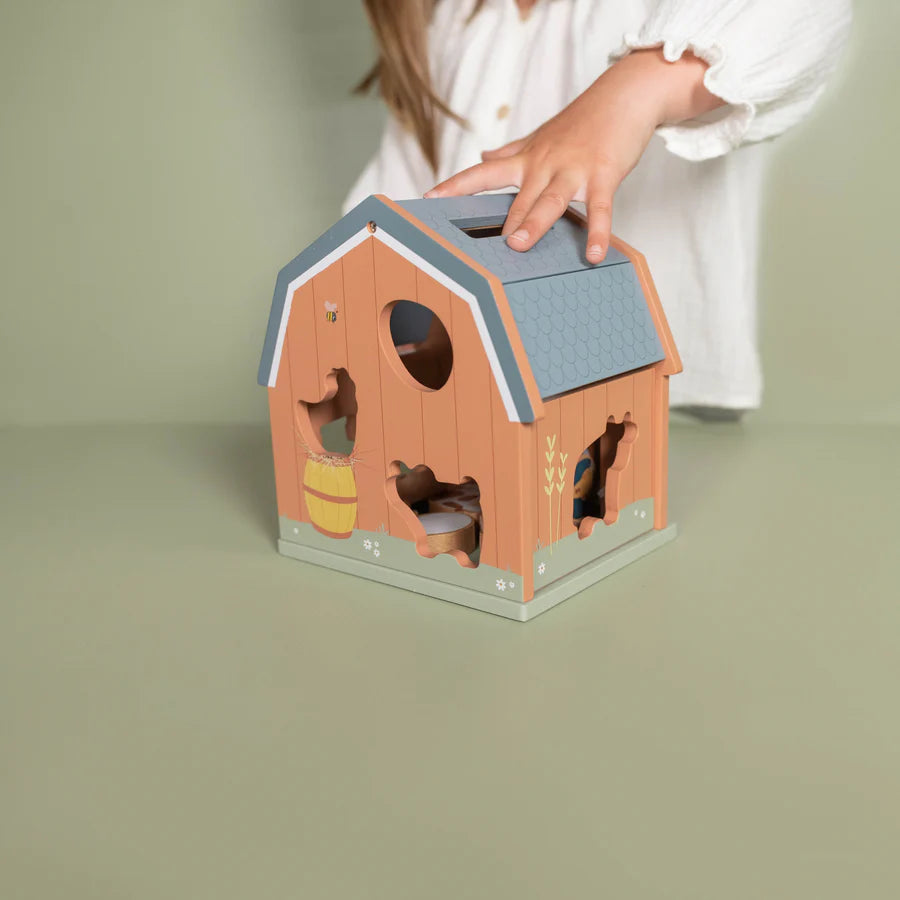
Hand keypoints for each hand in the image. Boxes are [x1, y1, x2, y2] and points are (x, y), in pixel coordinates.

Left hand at [425, 49, 721, 262]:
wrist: (625, 94)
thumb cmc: (582, 121)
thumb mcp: (541, 136)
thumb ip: (511, 152)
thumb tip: (483, 157)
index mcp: (527, 159)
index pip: (483, 173)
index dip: (455, 186)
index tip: (428, 197)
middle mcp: (545, 164)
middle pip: (518, 195)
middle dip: (500, 220)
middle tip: (478, 247)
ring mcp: (574, 169)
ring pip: (550, 199)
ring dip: (534, 222)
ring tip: (517, 245)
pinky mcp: (604, 174)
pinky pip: (600, 207)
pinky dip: (597, 231)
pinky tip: (592, 254)